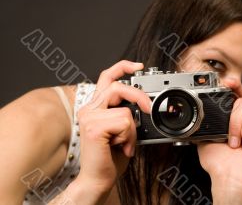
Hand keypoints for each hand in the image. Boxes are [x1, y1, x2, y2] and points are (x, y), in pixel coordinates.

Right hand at [75, 60, 151, 199]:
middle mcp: (89, 108)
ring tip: (125, 141)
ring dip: (131, 129)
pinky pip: (124, 121)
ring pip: (124, 108)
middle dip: (138, 96)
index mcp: (96, 106)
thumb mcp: (122, 129)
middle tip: (149, 108)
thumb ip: (126, 113)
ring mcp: (89, 116)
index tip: (139, 66)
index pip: (107, 77)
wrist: (98, 179)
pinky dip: (129, 136)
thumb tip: (144, 103)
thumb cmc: (110, 156)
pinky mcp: (93, 127)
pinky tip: (120, 147)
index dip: (123, 67)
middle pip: (117, 86)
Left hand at [197, 83, 241, 202]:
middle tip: (231, 140)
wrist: (231, 178)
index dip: (235, 87)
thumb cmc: (219, 164)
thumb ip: (204, 124)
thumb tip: (196, 114)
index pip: (238, 96)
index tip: (228, 82)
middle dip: (234, 120)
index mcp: (235, 120)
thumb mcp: (205, 139)